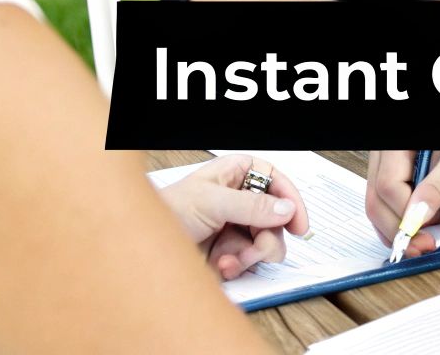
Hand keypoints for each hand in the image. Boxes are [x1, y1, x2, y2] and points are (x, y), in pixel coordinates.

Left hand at [158, 154, 310, 279]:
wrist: (141, 249)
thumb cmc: (166, 211)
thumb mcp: (212, 203)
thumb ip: (251, 206)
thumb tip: (285, 209)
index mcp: (234, 174)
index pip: (274, 179)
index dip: (289, 199)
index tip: (298, 222)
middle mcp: (237, 199)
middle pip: (275, 217)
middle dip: (266, 236)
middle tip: (258, 247)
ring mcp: (234, 225)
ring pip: (266, 242)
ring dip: (250, 255)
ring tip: (230, 259)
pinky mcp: (228, 250)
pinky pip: (249, 261)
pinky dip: (237, 265)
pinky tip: (220, 265)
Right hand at [363, 150, 439, 257]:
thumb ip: (436, 188)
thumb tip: (416, 215)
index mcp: (401, 147)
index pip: (389, 183)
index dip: (402, 212)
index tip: (419, 232)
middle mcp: (391, 160)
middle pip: (377, 199)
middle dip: (397, 228)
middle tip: (422, 246)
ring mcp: (394, 178)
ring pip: (378, 210)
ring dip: (396, 235)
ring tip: (421, 246)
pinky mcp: (401, 195)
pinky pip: (387, 216)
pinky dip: (398, 233)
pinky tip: (414, 241)